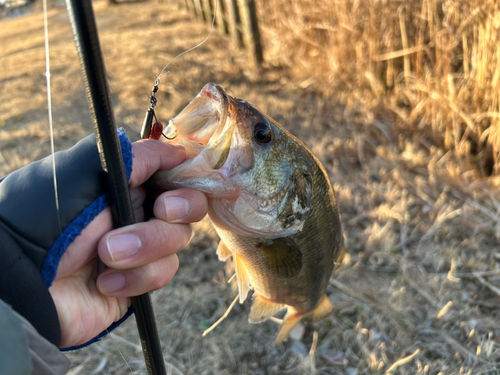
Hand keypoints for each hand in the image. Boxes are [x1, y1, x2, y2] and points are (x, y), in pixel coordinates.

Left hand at [49, 140, 207, 347]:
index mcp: (127, 181)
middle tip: (161, 211)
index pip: (175, 173)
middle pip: (189, 206)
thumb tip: (181, 150)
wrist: (23, 284)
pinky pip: (163, 273)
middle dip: (179, 209)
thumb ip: (138, 156)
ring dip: (145, 246)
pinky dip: (136, 277)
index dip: (186, 178)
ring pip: (177, 241)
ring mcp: (141, 246)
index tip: (178, 183)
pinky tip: (103, 282)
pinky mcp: (139, 280)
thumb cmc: (47, 219)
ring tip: (105, 255)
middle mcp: (138, 210)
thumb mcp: (88, 173)